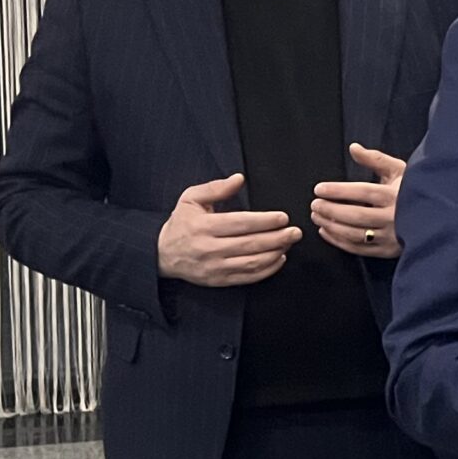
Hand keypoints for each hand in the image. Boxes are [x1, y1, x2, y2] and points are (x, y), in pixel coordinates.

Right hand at [157, 174, 300, 286]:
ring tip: (289, 243)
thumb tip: (239, 178)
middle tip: (296, 232)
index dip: (264, 221)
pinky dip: (267, 270)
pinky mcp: (219, 281)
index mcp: (203, 226)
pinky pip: (248, 277)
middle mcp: (209, 248)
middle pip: (250, 244)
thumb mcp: (190, 199)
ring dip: (275, 253)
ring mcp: (215, 267)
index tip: (283, 217)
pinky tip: (279, 259)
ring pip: (252, 262)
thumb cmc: (180, 224)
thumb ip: (216, 188)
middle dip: (277, 238)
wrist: (161, 254)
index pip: (240, 223)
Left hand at [313, 144, 404, 257]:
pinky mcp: (387, 251)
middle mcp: (393, 218)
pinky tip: (326, 232)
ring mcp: (390, 236)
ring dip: (332, 226)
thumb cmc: (414, 192)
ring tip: (317, 217)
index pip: (362, 192)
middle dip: (331, 210)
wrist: (437, 219)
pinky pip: (358, 249)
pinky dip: (339, 241)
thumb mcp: (400, 171)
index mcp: (395, 196)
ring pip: (355, 234)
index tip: (319, 189)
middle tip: (314, 204)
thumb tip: (353, 147)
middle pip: (355, 215)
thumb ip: (375, 159)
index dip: (338, 191)